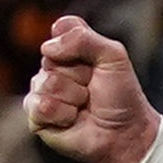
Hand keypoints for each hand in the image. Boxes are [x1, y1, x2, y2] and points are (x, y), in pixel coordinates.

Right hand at [24, 14, 162, 162]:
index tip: (97, 64)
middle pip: (52, 58)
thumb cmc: (121, 95)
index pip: (62, 29)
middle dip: (80, 76)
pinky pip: (39, 106)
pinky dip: (62, 115)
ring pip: (46, 83)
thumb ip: (83, 38)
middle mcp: (52, 66)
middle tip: (92, 89)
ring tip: (84, 105)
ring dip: (74, 97)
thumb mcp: (113, 56)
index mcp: (69, 47)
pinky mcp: (37, 116)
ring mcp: (42, 90)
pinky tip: (72, 119)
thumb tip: (47, 48)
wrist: (126, 133)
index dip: (81, 47)